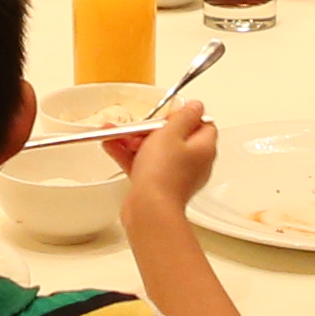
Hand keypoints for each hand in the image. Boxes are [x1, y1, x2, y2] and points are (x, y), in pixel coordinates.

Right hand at [114, 97, 217, 216]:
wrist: (149, 208)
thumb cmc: (162, 172)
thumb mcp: (172, 132)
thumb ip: (185, 116)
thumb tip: (196, 106)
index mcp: (203, 148)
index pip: (202, 124)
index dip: (183, 116)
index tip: (166, 116)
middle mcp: (193, 163)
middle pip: (175, 137)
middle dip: (151, 129)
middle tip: (138, 127)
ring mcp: (176, 175)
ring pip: (156, 151)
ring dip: (135, 140)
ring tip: (114, 133)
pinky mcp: (158, 186)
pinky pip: (145, 165)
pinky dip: (129, 155)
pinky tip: (111, 145)